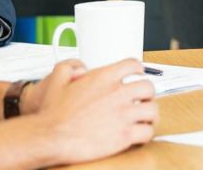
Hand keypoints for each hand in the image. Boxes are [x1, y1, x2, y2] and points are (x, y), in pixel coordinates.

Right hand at [32, 59, 157, 164]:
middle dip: (147, 95)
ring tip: (144, 119)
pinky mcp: (124, 135)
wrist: (49, 138)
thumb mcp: (55, 82)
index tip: (139, 75)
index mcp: (103, 78)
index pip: (133, 65)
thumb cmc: (51, 114)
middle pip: (148, 88)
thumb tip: (81, 68)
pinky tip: (139, 136)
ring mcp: (123, 114)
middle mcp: (117, 93)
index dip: (138, 70)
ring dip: (150, 115)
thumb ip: (68, 68)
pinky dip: (145, 134)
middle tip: (142, 101)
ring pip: (152, 110)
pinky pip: (147, 132)